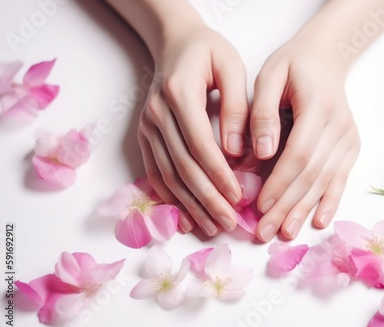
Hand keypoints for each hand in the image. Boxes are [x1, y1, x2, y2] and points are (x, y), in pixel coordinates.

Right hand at [138, 23, 248, 236]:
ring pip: (167, 175)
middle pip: (182, 166)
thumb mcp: (231, 68)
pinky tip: (184, 217)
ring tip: (210, 226)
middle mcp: (156, 113)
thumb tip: (237, 152)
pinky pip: (155, 172)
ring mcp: (146, 126)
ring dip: (189, 205)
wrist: (174, 43)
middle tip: (227, 223)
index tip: (238, 197)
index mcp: (179, 93)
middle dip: (206, 198)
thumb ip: (236, 108)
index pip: (200, 144)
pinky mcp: (144, 135)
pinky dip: (169, 197)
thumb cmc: (208, 53)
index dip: (219, 175)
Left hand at [251, 33, 360, 241]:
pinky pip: (341, 178)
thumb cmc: (292, 65)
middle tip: (265, 232)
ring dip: (304, 210)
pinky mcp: (351, 147)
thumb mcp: (269, 76)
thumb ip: (263, 112)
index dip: (279, 183)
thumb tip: (261, 153)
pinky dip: (330, 201)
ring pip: (325, 181)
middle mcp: (339, 126)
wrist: (327, 57)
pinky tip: (319, 222)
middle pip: (312, 174)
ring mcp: (349, 138)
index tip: (259, 205)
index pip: (299, 154)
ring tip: (285, 233)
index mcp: (318, 106)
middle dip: (287, 206)